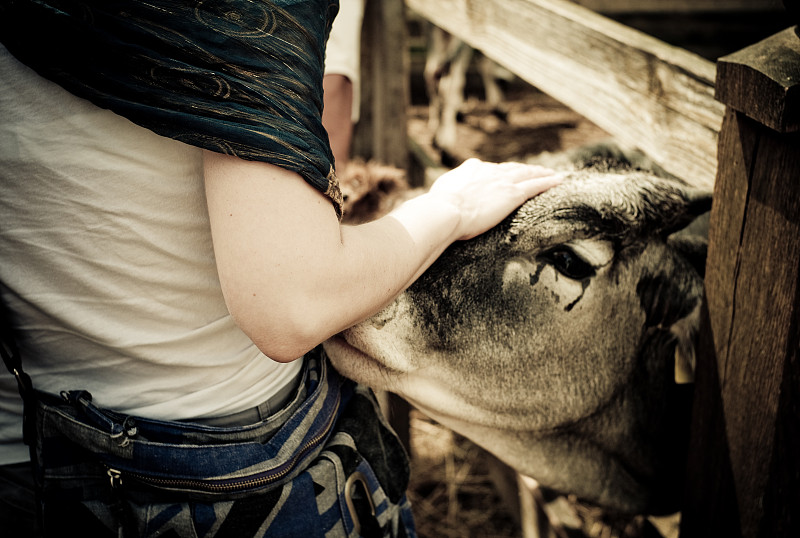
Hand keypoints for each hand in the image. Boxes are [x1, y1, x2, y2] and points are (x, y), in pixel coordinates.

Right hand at [428, 158, 562, 239]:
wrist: (444, 212)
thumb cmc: (436, 209)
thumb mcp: (439, 194)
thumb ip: (446, 192)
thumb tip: (438, 199)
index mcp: (471, 169)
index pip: (489, 169)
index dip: (500, 172)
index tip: (504, 174)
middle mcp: (489, 171)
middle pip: (511, 168)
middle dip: (523, 169)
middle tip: (535, 170)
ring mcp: (502, 182)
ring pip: (527, 174)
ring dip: (541, 173)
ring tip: (552, 174)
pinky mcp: (513, 194)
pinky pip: (536, 186)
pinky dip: (549, 181)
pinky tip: (560, 180)